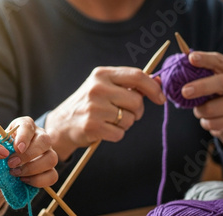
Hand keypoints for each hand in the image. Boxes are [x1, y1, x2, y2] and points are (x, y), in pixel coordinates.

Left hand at [0, 117, 58, 213]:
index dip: (24, 136)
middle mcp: (40, 136)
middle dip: (28, 155)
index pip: (28, 125)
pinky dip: (38, 180)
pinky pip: (52, 175)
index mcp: (24, 126)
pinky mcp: (50, 169)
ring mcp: (48, 153)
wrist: (7, 165)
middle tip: (11, 164)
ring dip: (33, 168)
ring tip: (15, 173)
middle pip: (45, 141)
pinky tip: (23, 180)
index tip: (17, 148)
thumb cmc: (0, 152)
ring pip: (52, 159)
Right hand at [46, 66, 165, 159]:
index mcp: (102, 74)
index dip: (153, 88)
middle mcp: (97, 88)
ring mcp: (94, 107)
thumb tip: (159, 80)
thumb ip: (129, 84)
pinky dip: (116, 135)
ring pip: (129, 119)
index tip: (160, 99)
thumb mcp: (105, 87)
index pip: (137, 76)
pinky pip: (119, 134)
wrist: (62, 124)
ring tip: (110, 122)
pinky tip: (104, 130)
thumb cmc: (88, 104)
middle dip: (137, 111)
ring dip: (125, 124)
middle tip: (126, 114)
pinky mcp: (92, 126)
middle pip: (136, 101)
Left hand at [181, 51, 222, 149]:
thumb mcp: (212, 83)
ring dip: (199, 111)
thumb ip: (198, 77)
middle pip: (221, 82)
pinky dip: (206, 123)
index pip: (219, 61)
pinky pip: (213, 123)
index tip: (190, 58)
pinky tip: (211, 120)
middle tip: (184, 91)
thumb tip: (170, 74)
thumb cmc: (218, 97)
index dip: (205, 59)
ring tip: (201, 111)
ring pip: (211, 108)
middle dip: (201, 86)